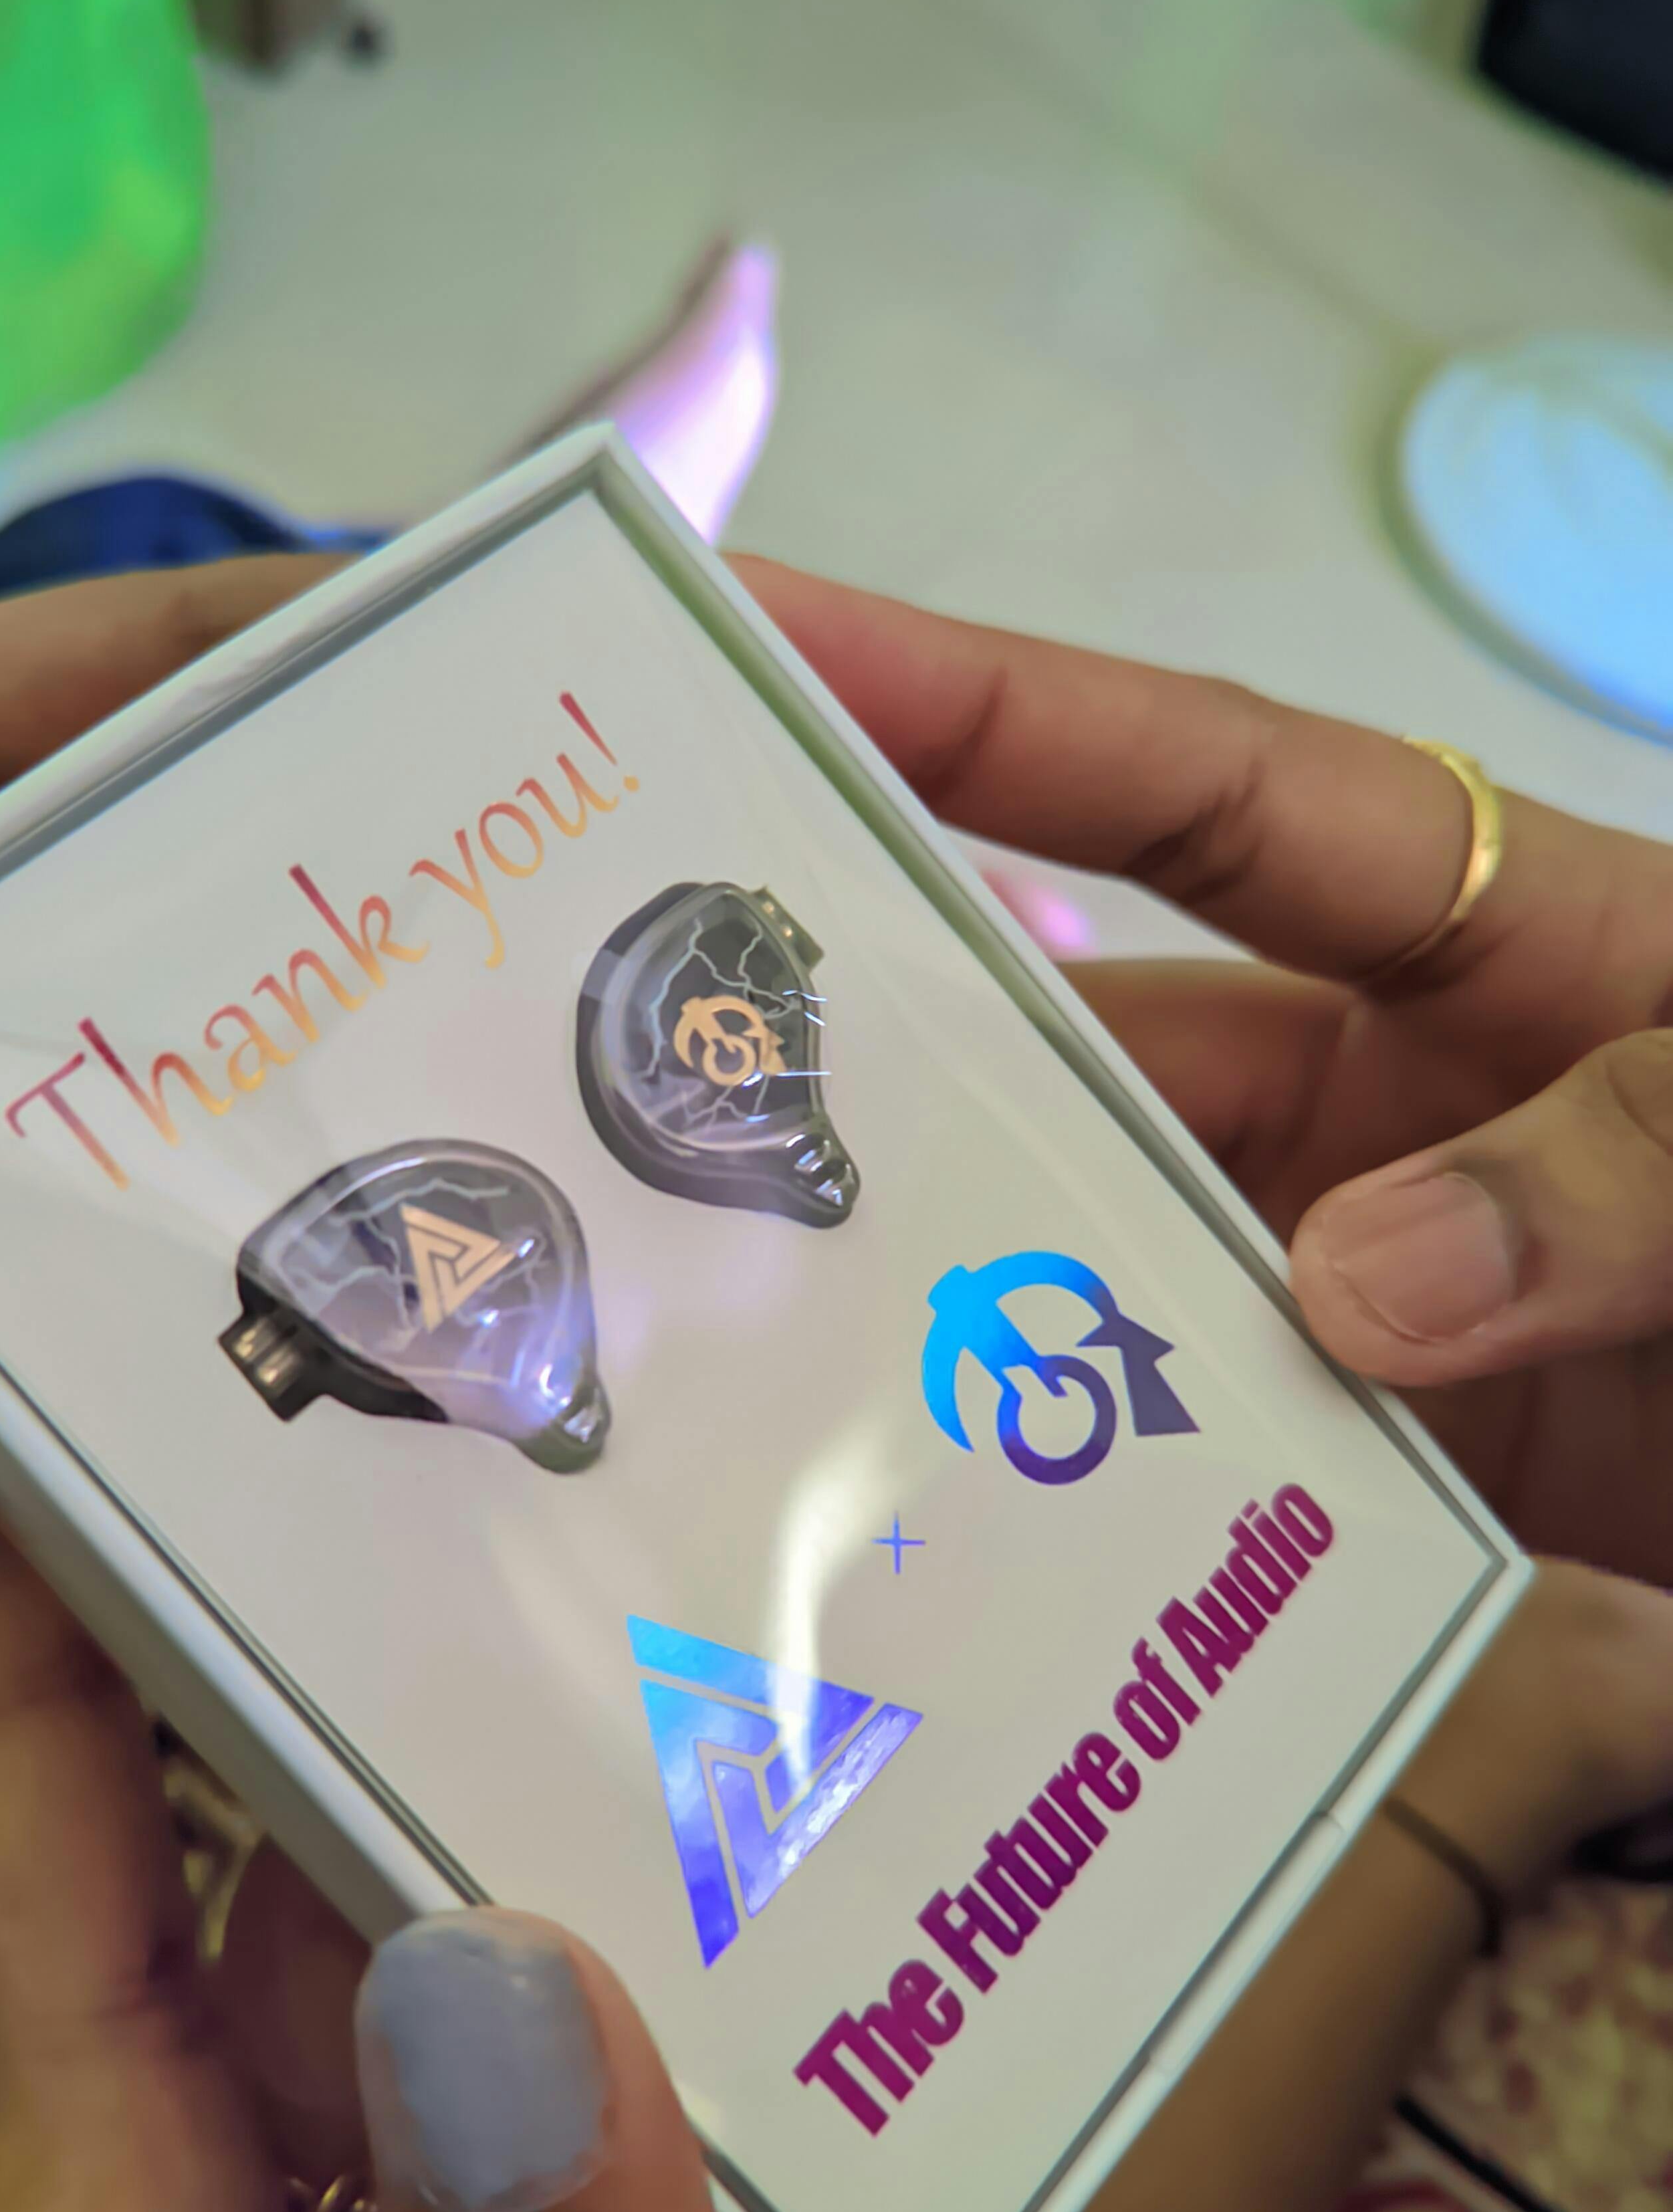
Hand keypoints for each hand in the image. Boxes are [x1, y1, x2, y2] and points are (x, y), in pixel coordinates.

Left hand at [0, 1450, 1672, 2211]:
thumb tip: (494, 1992)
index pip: (54, 1954)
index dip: (12, 1676)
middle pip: (266, 1897)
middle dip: (300, 1637)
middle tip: (372, 1356)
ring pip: (470, 1936)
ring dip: (529, 1735)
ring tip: (610, 1476)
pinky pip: (646, 2027)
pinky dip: (703, 1885)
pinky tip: (807, 1740)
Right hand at [738, 562, 1672, 1582]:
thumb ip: (1641, 1170)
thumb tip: (1355, 1289)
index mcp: (1484, 929)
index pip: (1189, 785)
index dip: (976, 707)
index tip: (765, 638)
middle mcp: (1389, 1097)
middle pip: (1090, 1058)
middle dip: (885, 1059)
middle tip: (638, 1071)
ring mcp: (1379, 1292)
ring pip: (1118, 1286)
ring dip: (977, 1326)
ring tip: (751, 1369)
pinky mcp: (1407, 1471)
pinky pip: (1219, 1478)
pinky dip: (1114, 1518)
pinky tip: (981, 1573)